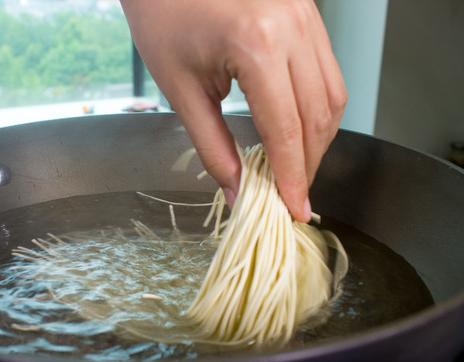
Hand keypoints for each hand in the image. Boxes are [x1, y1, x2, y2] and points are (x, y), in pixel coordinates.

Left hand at [120, 0, 346, 221]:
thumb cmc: (162, 19)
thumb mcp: (181, 91)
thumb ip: (214, 148)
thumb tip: (238, 191)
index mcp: (256, 44)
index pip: (287, 129)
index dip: (292, 176)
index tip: (293, 208)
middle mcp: (291, 26)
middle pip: (318, 115)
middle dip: (308, 163)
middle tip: (292, 195)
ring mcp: (305, 15)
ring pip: (333, 94)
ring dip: (319, 139)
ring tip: (296, 168)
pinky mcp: (307, 13)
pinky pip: (327, 70)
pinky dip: (317, 107)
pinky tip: (298, 129)